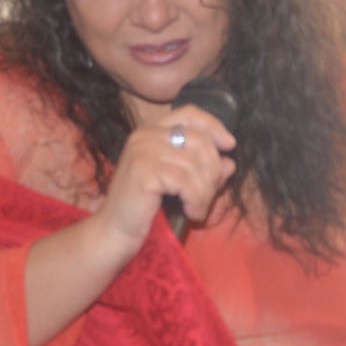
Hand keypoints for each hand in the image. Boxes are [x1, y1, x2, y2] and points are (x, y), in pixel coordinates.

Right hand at [89, 105, 236, 251]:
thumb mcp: (180, 184)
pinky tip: (192, 212)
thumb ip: (203, 170)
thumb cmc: (147, 209)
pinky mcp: (143, 170)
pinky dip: (196, 200)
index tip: (229, 145)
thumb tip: (230, 163)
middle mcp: (145, 136)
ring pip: (196, 164)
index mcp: (152, 132)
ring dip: (205, 192)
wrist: (116, 232)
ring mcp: (142, 151)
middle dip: (213, 171)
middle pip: (200, 141)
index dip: (213, 126)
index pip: (189, 114)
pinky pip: (186, 181)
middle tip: (208, 196)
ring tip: (198, 209)